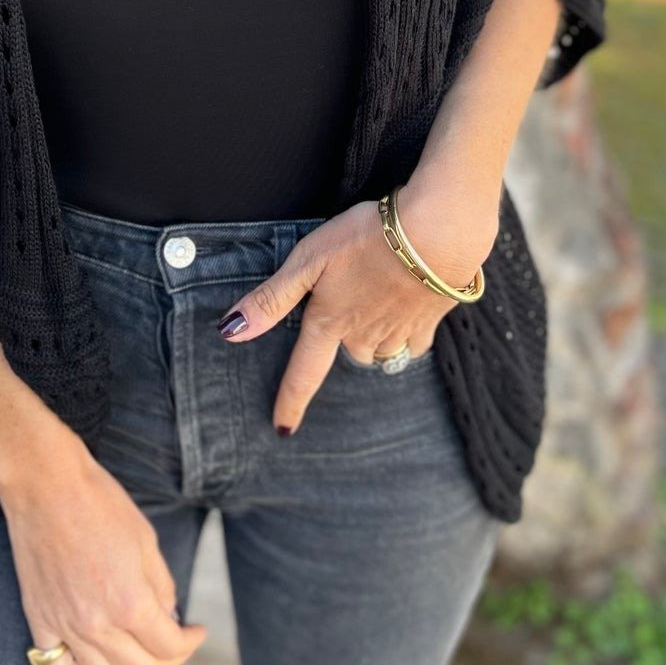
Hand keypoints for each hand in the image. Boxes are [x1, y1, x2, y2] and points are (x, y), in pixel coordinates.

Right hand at [0, 398, 207, 664]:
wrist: (46, 487)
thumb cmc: (101, 504)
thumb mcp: (147, 542)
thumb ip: (161, 587)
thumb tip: (168, 616)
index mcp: (130, 603)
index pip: (169, 648)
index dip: (190, 644)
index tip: (196, 631)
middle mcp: (97, 624)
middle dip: (166, 661)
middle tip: (174, 643)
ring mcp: (64, 627)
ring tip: (139, 652)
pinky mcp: (39, 621)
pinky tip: (94, 661)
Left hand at [217, 176, 499, 434]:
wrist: (436, 234)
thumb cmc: (367, 239)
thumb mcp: (309, 260)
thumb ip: (272, 298)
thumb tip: (229, 332)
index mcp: (329, 323)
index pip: (304, 374)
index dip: (291, 402)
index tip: (283, 430)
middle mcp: (363, 336)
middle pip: (347, 353)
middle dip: (341, 341)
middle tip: (343, 308)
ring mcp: (399, 332)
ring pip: (379, 349)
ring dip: (372, 335)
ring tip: (374, 300)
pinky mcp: (429, 322)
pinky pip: (413, 342)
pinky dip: (405, 333)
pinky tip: (405, 308)